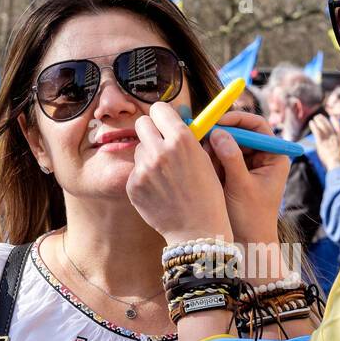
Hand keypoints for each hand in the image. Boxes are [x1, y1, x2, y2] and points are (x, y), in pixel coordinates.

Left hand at [128, 102, 232, 245]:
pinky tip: (158, 191)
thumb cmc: (206, 196)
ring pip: (138, 149)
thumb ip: (186, 138)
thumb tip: (172, 120)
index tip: (165, 124)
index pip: (159, 109)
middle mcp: (160, 150)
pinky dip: (144, 178)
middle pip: (142, 124)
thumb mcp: (204, 160)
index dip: (162, 117)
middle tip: (160, 145)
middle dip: (151, 131)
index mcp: (182, 139)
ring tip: (165, 177)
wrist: (197, 231)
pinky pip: (134, 171)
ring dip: (148, 157)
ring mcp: (144, 168)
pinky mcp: (133, 185)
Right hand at [205, 109, 289, 246]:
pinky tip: (200, 168)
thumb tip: (218, 133)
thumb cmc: (252, 219)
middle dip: (220, 135)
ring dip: (212, 149)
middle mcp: (260, 157)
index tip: (218, 122)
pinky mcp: (231, 175)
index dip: (238, 119)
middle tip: (201, 137)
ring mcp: (244, 166)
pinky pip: (217, 158)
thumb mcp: (242, 187)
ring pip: (225, 144)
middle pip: (239, 132)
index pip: (257, 126)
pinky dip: (208, 160)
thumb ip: (231, 158)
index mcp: (273, 157)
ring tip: (202, 160)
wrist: (247, 245)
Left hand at [309, 113, 339, 171]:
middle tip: (320, 116)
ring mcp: (328, 139)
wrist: (338, 165)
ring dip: (319, 121)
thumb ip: (339, 150)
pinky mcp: (321, 143)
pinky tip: (311, 123)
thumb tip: (336, 152)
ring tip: (315, 118)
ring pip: (323, 127)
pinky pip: (317, 132)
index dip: (336, 122)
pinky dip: (314, 126)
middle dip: (324, 120)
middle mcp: (335, 138)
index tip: (333, 117)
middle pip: (329, 126)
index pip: (339, 128)